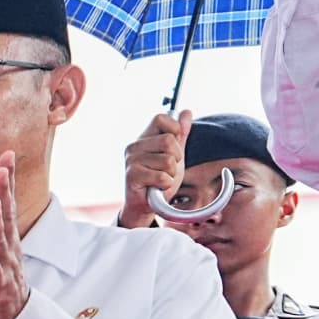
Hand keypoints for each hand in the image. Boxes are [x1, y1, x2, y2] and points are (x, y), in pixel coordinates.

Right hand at [120, 108, 189, 228]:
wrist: (145, 207)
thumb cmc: (158, 181)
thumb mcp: (175, 156)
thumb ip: (181, 135)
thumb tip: (187, 112)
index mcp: (143, 138)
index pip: (161, 118)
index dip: (174, 130)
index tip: (173, 148)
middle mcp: (134, 146)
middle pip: (168, 140)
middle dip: (176, 158)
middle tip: (167, 170)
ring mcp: (131, 160)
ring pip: (168, 160)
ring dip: (171, 174)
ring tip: (161, 180)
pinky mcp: (132, 175)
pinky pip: (162, 176)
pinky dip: (166, 185)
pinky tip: (156, 188)